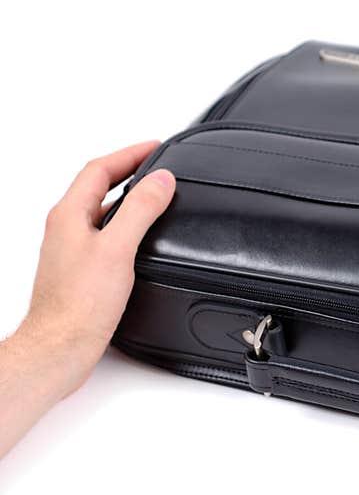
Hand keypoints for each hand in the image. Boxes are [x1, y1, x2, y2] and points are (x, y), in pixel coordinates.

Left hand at [0, 141, 174, 456]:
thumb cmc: (79, 305)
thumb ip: (140, 210)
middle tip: (157, 164)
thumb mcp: (117, 249)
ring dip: (126, 196)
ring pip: (100, 210)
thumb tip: (161, 180)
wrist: (60, 347)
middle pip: (98, 185)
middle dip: (129, 170)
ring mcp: (71, 249)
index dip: (130, 154)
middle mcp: (66, 228)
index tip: (157, 147)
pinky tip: (140, 236)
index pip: (100, 169)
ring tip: (154, 192)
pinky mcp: (80, 270)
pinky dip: (125, 223)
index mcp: (69, 215)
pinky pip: (104, 233)